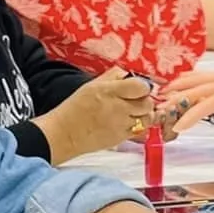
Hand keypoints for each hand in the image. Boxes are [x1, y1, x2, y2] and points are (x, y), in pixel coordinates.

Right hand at [37, 69, 155, 162]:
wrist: (65, 133)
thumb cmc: (75, 108)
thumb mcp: (91, 85)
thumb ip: (113, 77)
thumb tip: (128, 74)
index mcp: (109, 91)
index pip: (141, 86)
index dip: (143, 86)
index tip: (138, 87)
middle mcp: (118, 108)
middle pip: (147, 103)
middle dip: (144, 100)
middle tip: (135, 100)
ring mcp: (121, 125)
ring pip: (148, 118)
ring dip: (144, 114)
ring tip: (133, 112)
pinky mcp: (121, 138)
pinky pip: (141, 131)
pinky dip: (139, 126)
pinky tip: (128, 122)